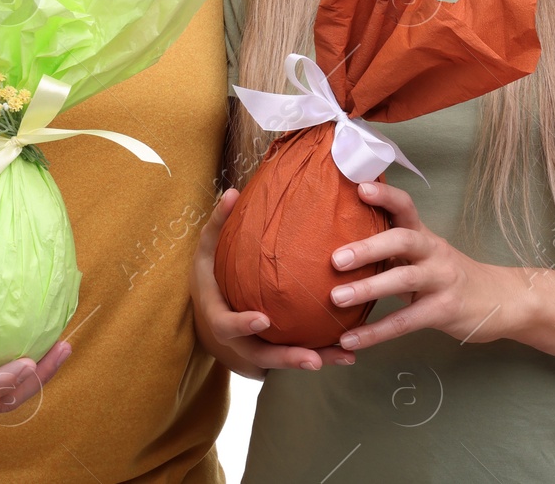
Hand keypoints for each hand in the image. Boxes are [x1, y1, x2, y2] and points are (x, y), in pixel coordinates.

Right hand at [189, 188, 355, 376]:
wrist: (208, 310)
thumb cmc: (208, 275)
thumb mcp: (206, 250)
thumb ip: (218, 223)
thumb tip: (231, 192)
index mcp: (218, 316)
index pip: (228, 325)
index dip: (243, 325)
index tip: (263, 320)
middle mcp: (238, 341)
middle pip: (262, 355)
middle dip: (288, 358)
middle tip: (313, 359)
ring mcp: (256, 349)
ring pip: (284, 361)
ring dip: (314, 360)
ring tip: (345, 356)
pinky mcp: (273, 350)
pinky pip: (296, 355)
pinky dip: (321, 355)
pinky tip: (348, 352)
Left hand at [326, 182, 532, 351]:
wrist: (501, 300)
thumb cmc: (448, 275)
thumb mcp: (425, 255)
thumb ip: (394, 248)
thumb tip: (341, 244)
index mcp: (424, 235)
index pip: (406, 206)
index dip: (385, 196)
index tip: (359, 188)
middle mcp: (433, 252)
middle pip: (402, 240)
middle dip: (368, 248)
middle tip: (335, 259)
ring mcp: (441, 280)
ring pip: (403, 280)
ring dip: (368, 289)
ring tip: (336, 298)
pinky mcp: (445, 311)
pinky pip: (406, 322)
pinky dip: (376, 332)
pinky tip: (351, 340)